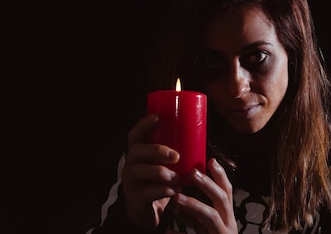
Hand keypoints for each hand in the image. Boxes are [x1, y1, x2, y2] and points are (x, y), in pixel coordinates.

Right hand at [121, 114, 182, 229]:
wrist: (149, 213)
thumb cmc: (160, 184)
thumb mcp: (164, 166)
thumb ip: (174, 154)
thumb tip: (200, 137)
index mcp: (137, 155)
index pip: (134, 136)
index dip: (144, 125)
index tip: (159, 117)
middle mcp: (130, 166)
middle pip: (136, 152)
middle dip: (156, 150)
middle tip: (176, 155)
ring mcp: (130, 183)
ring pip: (138, 172)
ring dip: (160, 172)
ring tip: (176, 176)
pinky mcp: (135, 200)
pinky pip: (145, 193)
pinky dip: (162, 191)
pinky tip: (174, 191)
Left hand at [171, 158, 237, 233]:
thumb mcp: (207, 227)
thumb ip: (198, 213)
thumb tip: (179, 195)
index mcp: (227, 218)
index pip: (226, 192)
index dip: (221, 176)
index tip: (211, 161)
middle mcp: (228, 225)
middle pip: (222, 199)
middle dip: (208, 184)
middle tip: (193, 172)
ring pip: (212, 217)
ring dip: (194, 205)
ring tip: (177, 198)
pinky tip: (169, 231)